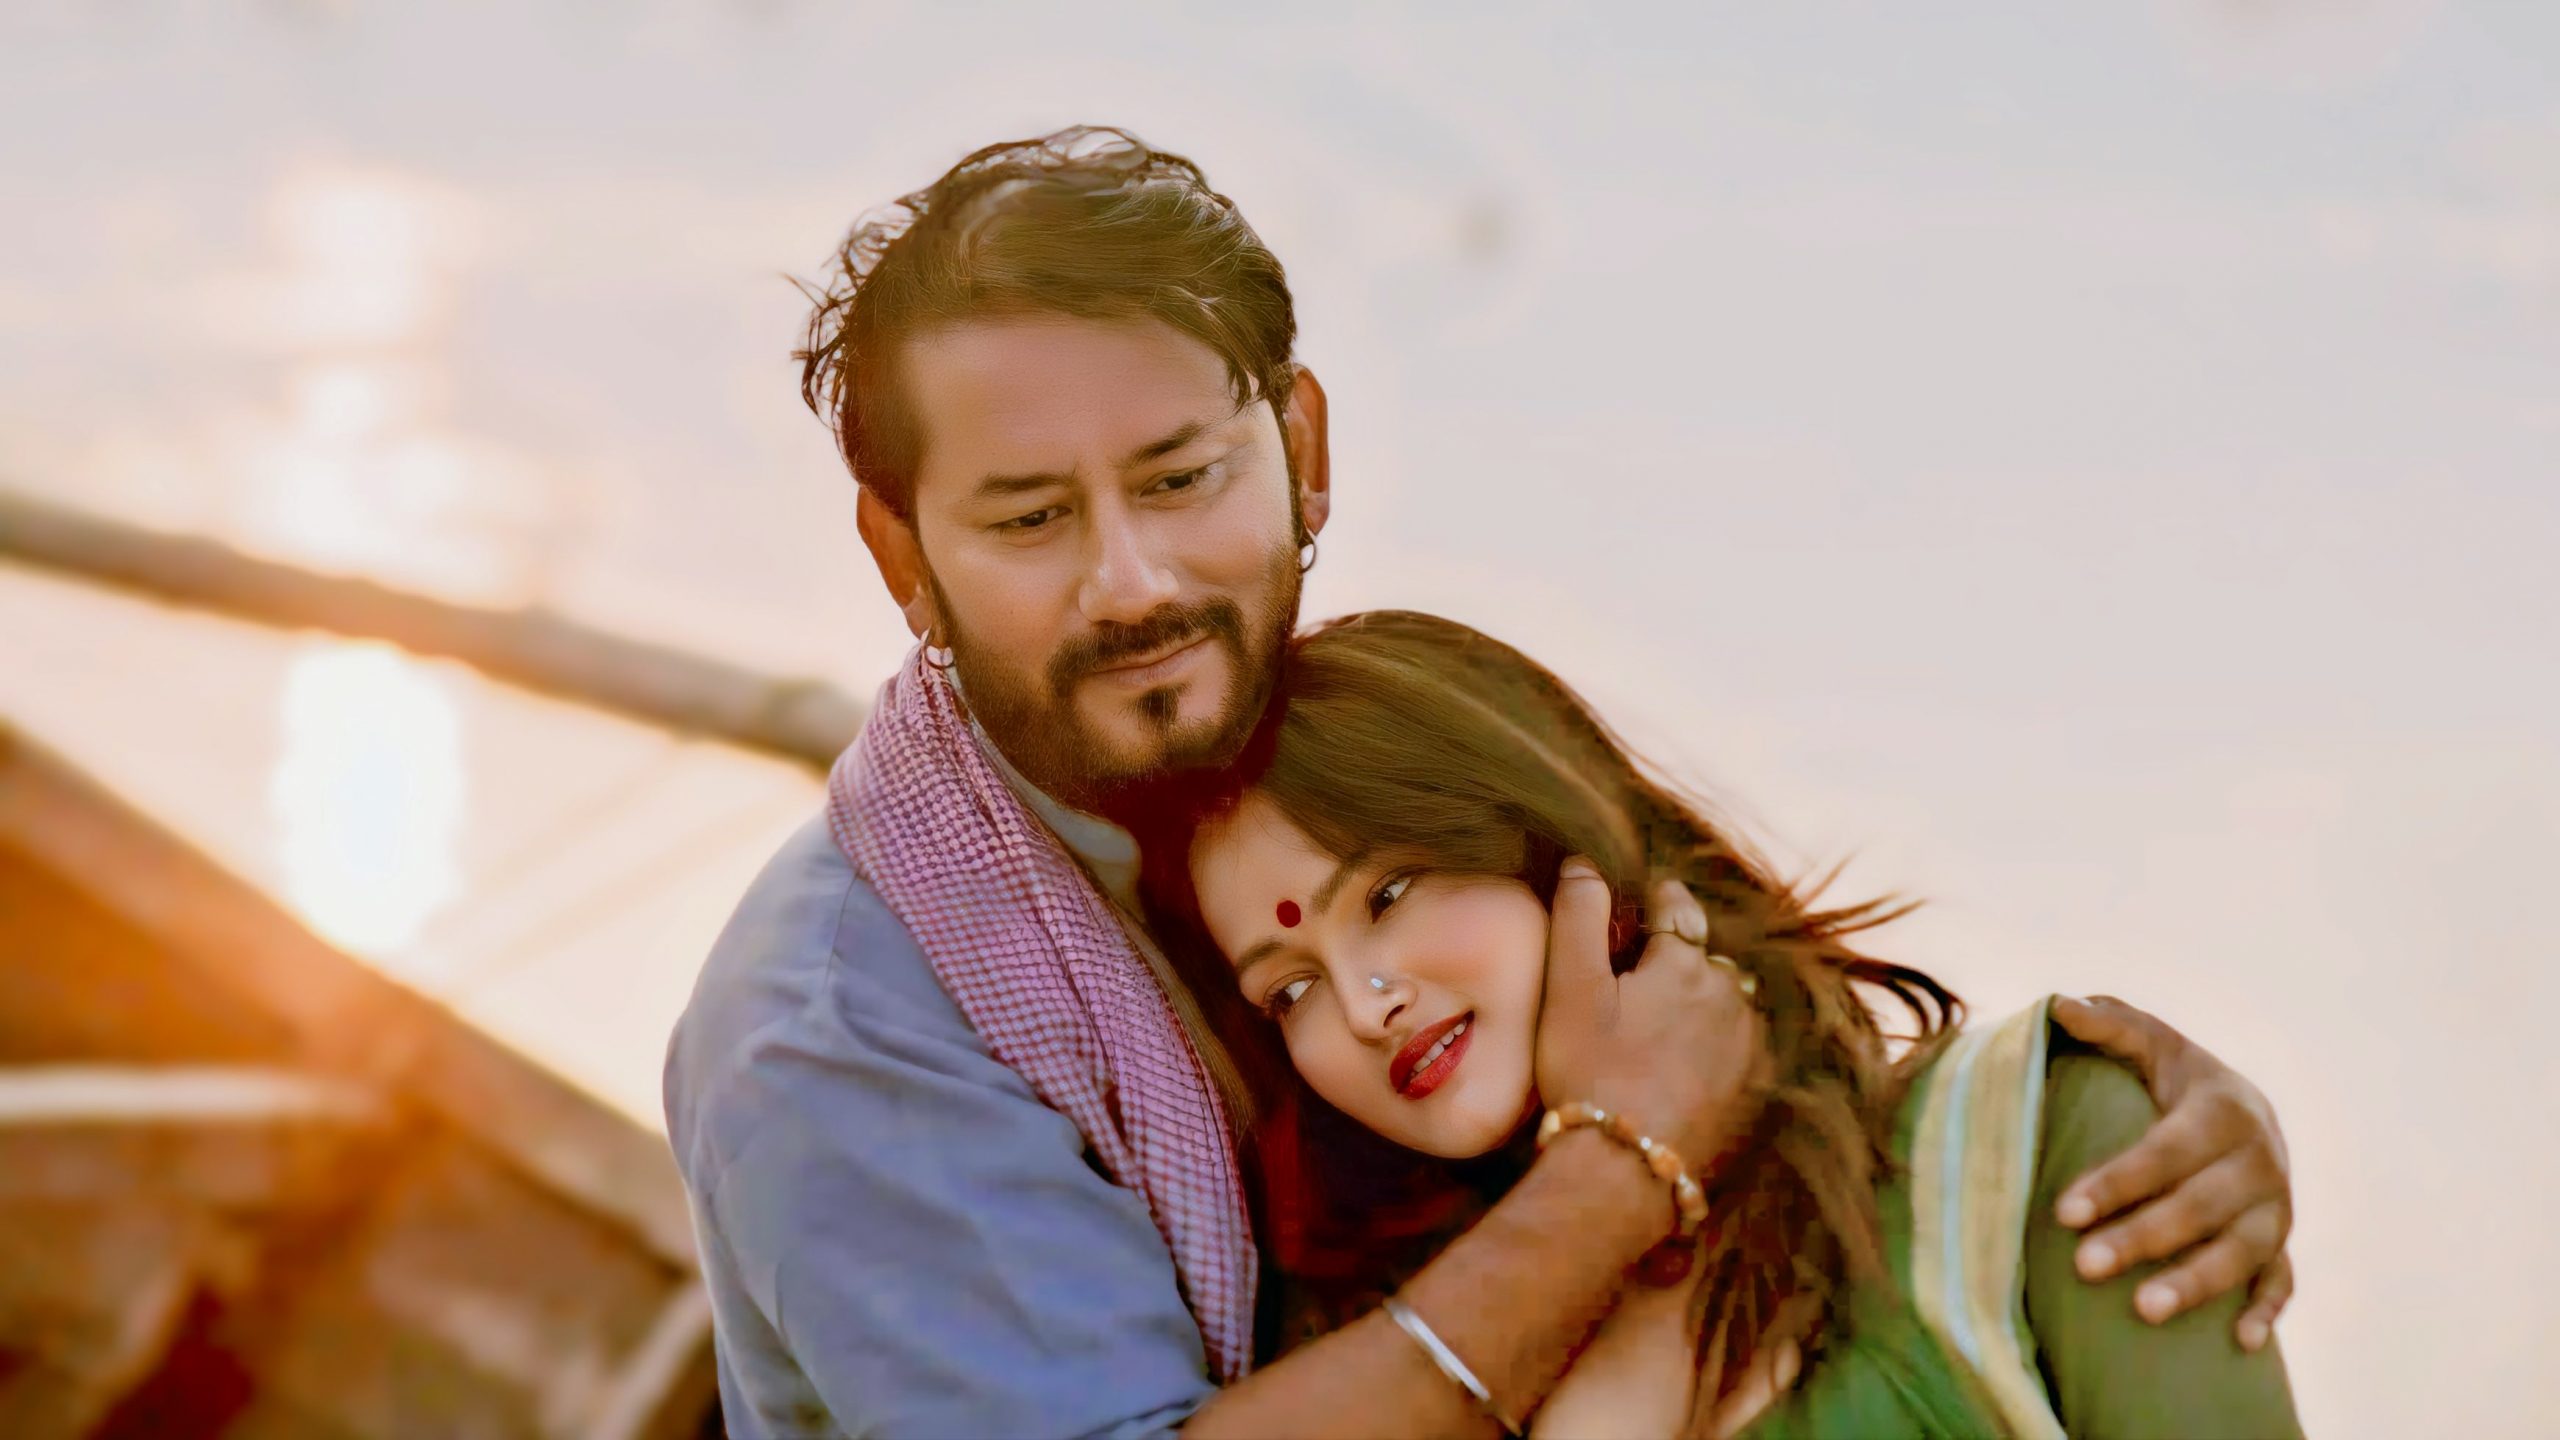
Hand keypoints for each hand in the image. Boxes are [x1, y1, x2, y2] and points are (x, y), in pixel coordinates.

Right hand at [1534, 862, 1760, 1166]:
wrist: (1626, 1172)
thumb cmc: (1589, 1073)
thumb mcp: (1569, 988)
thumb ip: (1578, 915)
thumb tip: (1584, 861)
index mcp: (1684, 964)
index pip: (1676, 905)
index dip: (1653, 900)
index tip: (1636, 905)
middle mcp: (1731, 996)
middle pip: (1707, 956)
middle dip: (1680, 957)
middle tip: (1640, 979)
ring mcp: (1750, 1048)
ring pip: (1730, 1003)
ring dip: (1705, 1003)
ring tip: (1665, 1025)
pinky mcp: (1758, 1094)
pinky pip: (1744, 1051)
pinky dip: (1721, 1049)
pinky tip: (1691, 1067)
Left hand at [2049, 994, 2294, 1350]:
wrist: (2246, 1113)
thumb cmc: (2180, 1080)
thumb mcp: (2153, 1044)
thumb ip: (2111, 1024)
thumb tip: (2059, 1003)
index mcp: (2225, 1110)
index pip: (2167, 1151)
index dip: (2118, 1181)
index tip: (2064, 1211)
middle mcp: (2259, 1161)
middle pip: (2201, 1206)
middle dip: (2144, 1237)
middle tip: (2085, 1266)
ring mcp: (2276, 1206)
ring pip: (2242, 1251)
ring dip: (2196, 1282)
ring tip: (2142, 1311)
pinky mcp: (2283, 1243)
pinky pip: (2282, 1281)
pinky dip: (2265, 1309)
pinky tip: (2238, 1343)